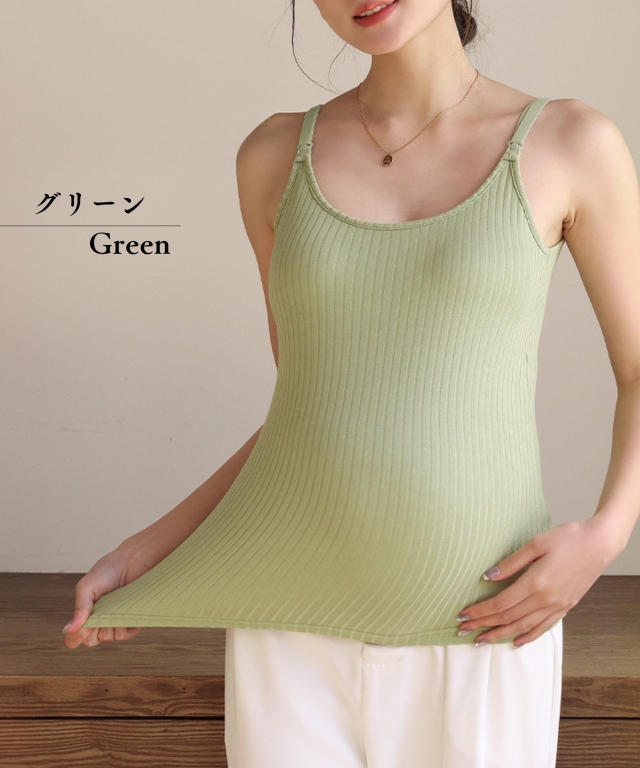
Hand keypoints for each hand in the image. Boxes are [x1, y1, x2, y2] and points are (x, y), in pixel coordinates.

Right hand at [63, 547, 153, 648]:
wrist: (133, 561)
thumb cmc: (109, 570)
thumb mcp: (87, 586)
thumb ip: (80, 607)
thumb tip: (70, 628)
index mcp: (85, 613)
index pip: (75, 637)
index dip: (76, 636)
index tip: (84, 626)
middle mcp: (99, 619)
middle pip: (91, 641)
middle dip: (94, 630)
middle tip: (101, 613)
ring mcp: (114, 621)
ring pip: (109, 637)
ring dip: (111, 625)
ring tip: (116, 607)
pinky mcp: (131, 620)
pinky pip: (127, 634)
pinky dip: (127, 626)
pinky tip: (127, 613)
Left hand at [456, 516, 622, 647]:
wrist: (600, 544)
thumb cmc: (568, 538)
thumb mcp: (535, 543)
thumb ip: (511, 563)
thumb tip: (487, 576)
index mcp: (536, 583)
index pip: (500, 604)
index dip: (480, 611)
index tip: (462, 615)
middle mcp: (546, 599)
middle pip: (508, 618)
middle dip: (483, 625)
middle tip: (462, 630)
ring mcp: (557, 606)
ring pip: (523, 627)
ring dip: (501, 635)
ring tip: (482, 640)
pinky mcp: (566, 607)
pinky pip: (543, 627)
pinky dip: (528, 636)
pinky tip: (516, 642)